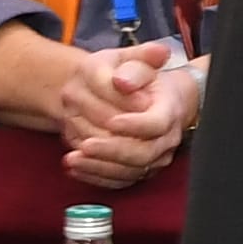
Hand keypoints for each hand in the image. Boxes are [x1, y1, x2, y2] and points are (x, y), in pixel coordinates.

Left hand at [57, 47, 193, 188]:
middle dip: (112, 151)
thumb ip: (135, 65)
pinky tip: (75, 167)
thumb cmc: (145, 78)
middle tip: (86, 146)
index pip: (156, 124)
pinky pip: (119, 181)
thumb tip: (122, 81)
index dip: (134, 125)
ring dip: (98, 167)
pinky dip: (95, 176)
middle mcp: (166, 139)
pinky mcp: (139, 170)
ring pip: (129, 172)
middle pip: (143, 154)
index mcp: (169, 110)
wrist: (156, 97)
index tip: (112, 121)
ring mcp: (154, 158)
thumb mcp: (139, 62)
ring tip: (72, 158)